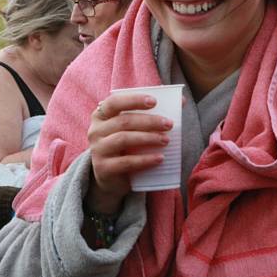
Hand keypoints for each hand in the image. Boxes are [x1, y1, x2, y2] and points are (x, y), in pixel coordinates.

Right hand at [86, 94, 172, 213]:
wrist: (110, 176)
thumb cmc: (125, 146)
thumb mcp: (132, 129)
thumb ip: (150, 114)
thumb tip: (180, 101)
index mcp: (101, 116)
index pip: (114, 102)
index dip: (133, 100)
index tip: (154, 101)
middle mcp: (95, 131)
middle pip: (123, 122)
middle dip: (148, 121)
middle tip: (169, 124)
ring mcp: (98, 150)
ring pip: (123, 139)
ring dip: (147, 138)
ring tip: (166, 140)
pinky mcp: (103, 168)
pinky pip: (125, 162)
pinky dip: (144, 160)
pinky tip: (159, 159)